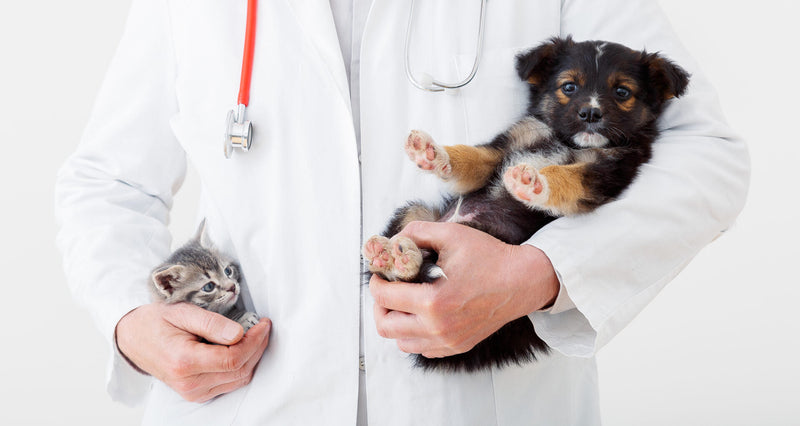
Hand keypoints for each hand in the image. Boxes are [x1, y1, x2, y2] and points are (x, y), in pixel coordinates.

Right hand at [115, 302, 270, 402]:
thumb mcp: (182, 312)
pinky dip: (242, 366)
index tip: (263, 324)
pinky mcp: (197, 394)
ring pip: (239, 379)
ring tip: (255, 335)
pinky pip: (230, 383)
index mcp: (185, 361)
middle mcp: (190, 383)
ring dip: (252, 357)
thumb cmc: (156, 322)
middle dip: (257, 347)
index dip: (254, 341)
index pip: (233, 358)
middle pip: (240, 370)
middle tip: (263, 327)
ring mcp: (193, 392)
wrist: (134, 339)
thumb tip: (239, 333)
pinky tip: (242, 348)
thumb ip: (211, 323)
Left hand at [369, 221, 558, 357]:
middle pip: (385, 326)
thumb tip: (392, 240)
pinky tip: (422, 313)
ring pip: (401, 342)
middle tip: (388, 288)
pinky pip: (421, 348)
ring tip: (404, 301)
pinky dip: (414, 334)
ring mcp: (448, 341)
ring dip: (396, 321)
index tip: (381, 273)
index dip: (376, 282)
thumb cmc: (489, 257)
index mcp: (434, 301)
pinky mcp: (457, 346)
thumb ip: (416, 232)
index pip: (384, 298)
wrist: (522, 281)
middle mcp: (438, 328)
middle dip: (380, 304)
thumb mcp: (450, 234)